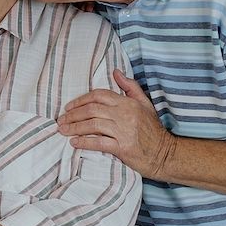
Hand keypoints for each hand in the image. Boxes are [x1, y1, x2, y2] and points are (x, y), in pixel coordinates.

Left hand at [57, 69, 176, 177]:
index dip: (80, 100)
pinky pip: (99, 143)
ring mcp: (124, 131)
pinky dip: (85, 142)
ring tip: (63, 131)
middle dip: (73, 115)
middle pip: (92, 110)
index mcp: (127, 103)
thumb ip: (130, 87)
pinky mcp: (123, 147)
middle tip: (61, 120)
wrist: (165, 153)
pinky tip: (74, 143)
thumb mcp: (144, 104)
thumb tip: (116, 71)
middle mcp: (125, 115)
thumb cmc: (152, 130)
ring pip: (93, 125)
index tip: (69, 107)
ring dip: (75, 128)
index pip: (99, 95)